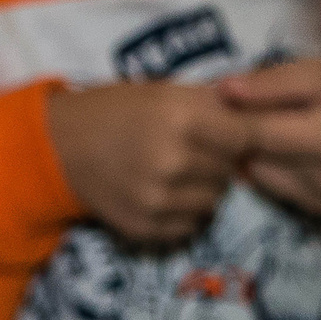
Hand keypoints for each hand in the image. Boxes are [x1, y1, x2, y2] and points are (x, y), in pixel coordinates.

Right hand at [46, 82, 252, 248]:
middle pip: (230, 172)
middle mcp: (173, 163)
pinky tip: (164, 193)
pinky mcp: (146, 228)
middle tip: (195, 151)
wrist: (61, 146)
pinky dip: (184, 212)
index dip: (244, 136)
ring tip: (178, 172)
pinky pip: (190, 225)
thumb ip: (212, 103)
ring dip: (204, 189)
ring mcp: (159, 201)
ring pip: (213, 201)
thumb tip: (258, 114)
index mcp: (181, 120)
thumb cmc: (116, 110)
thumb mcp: (164, 91)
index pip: (245, 138)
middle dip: (219, 161)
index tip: (235, 136)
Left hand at [220, 58, 320, 217]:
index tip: (202, 105)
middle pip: (252, 158)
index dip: (221, 121)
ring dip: (252, 153)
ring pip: (259, 176)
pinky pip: (276, 188)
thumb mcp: (320, 73)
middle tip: (230, 109)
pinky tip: (282, 147)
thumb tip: (218, 92)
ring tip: (263, 125)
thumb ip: (269, 83)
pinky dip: (270, 168)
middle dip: (235, 136)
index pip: (253, 136)